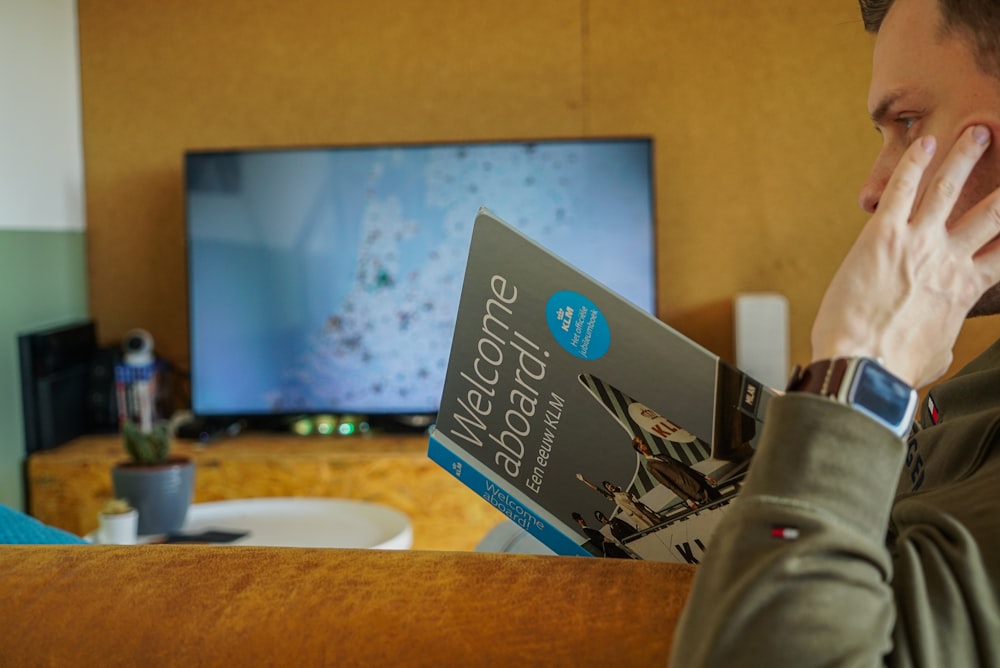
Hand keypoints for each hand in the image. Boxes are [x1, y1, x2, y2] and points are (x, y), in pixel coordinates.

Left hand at [811, 125, 999, 387]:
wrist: (863, 369)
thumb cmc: (895, 369)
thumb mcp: (937, 353)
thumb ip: (945, 331)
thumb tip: (941, 333)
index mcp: (967, 288)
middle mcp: (950, 260)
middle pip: (993, 211)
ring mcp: (918, 243)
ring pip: (949, 189)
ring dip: (965, 157)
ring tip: (978, 131)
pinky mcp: (882, 236)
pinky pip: (902, 190)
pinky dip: (914, 164)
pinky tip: (924, 143)